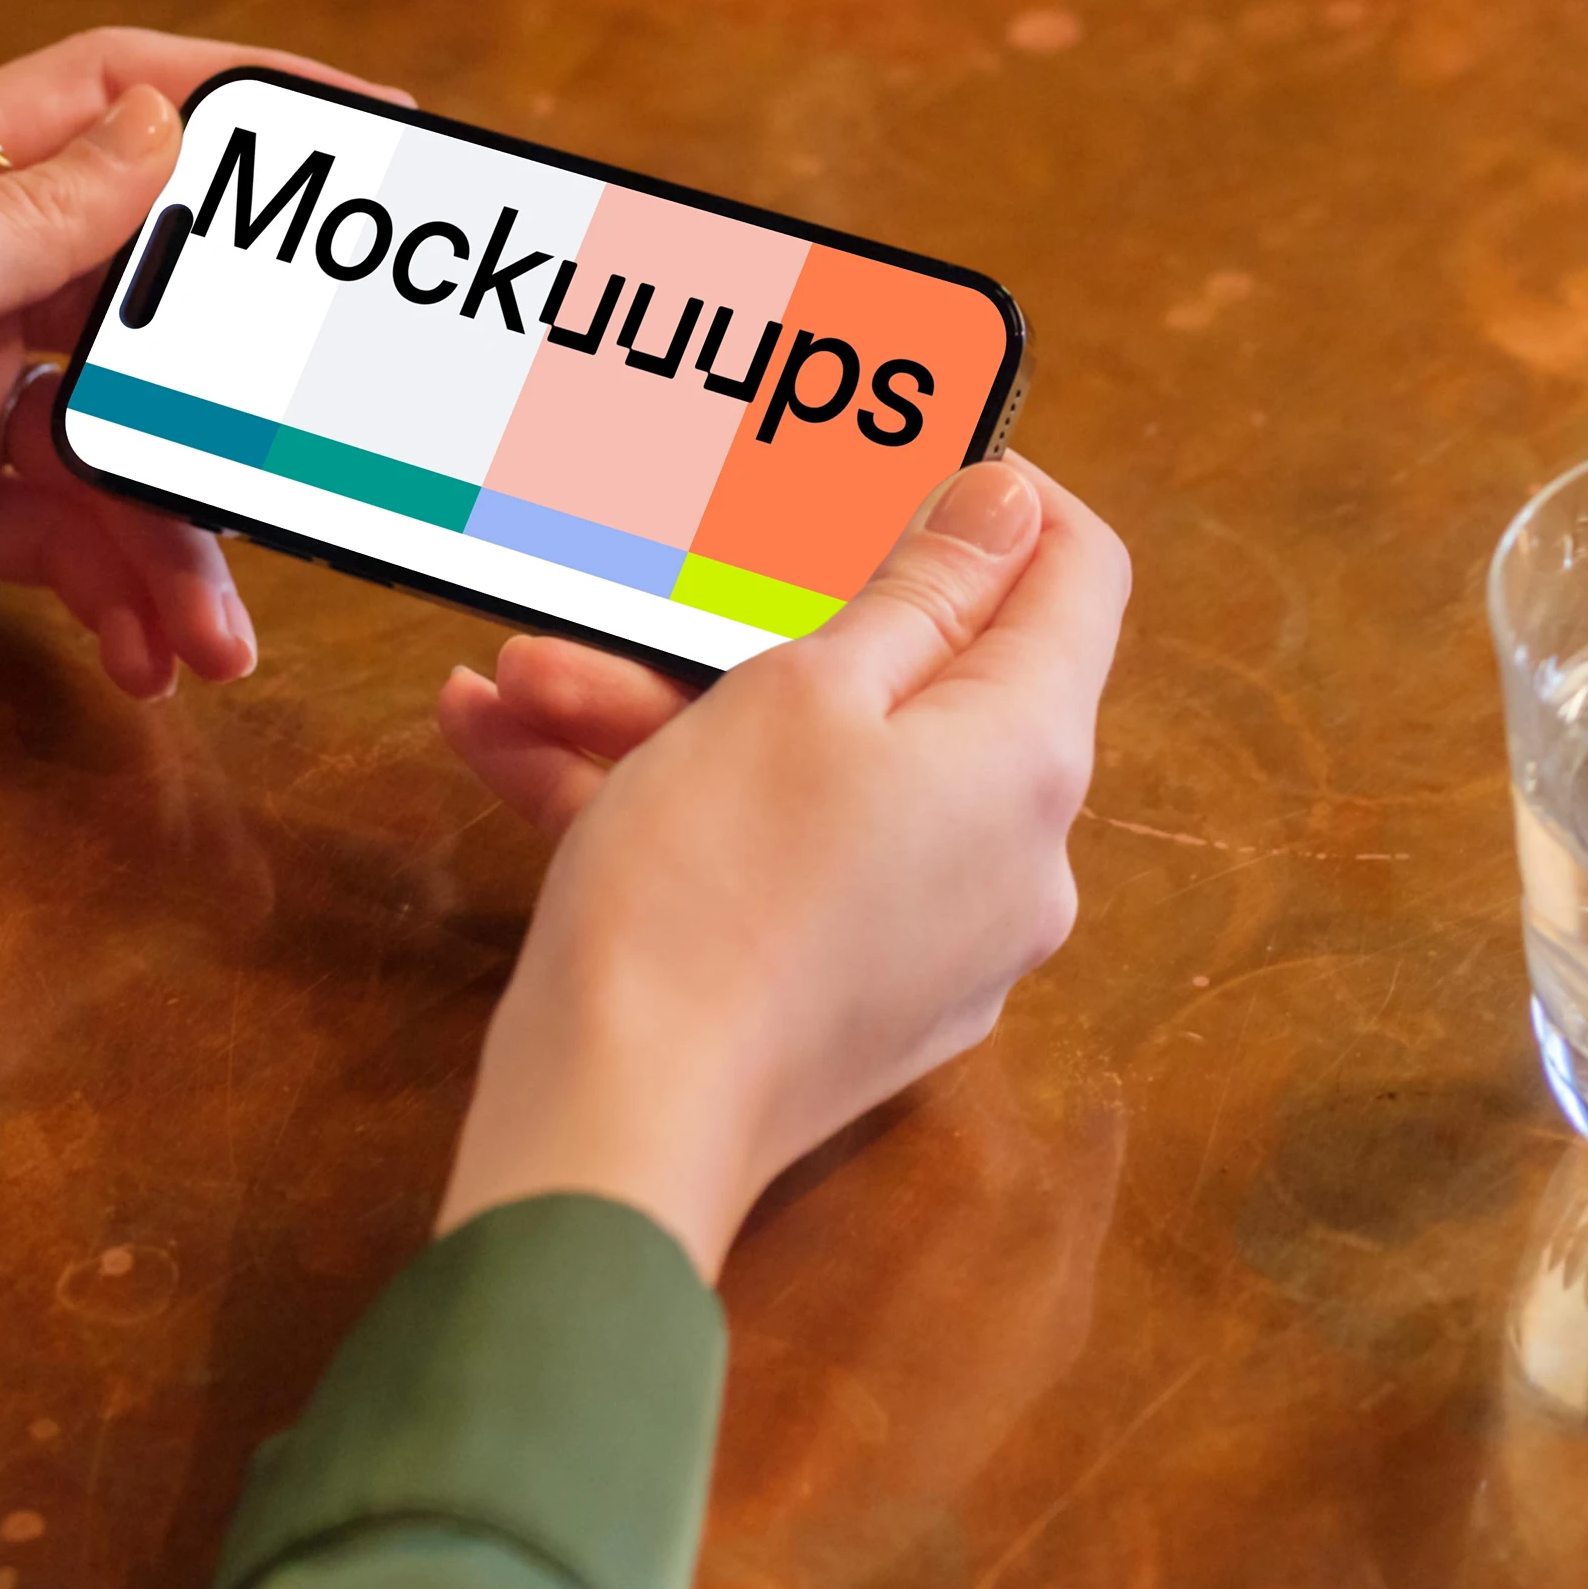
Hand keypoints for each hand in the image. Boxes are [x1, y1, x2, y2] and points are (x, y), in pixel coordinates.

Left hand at [0, 29, 386, 887]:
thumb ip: (27, 215)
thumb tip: (167, 123)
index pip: (101, 100)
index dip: (236, 102)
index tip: (370, 133)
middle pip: (142, 283)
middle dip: (242, 361)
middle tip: (343, 414)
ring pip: (130, 435)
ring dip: (184, 532)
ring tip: (214, 631)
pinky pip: (83, 538)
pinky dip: (128, 594)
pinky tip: (148, 658)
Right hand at [427, 458, 1131, 1277]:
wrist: (616, 1124)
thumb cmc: (709, 892)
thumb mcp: (803, 690)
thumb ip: (921, 590)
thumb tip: (1019, 509)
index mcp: (1027, 760)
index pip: (1076, 581)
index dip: (1000, 501)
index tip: (897, 464)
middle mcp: (1011, 854)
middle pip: (911, 682)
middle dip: (748, 621)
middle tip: (630, 591)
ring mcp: (934, 936)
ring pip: (813, 774)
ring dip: (663, 714)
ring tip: (521, 682)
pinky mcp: (852, 996)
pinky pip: (777, 862)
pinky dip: (665, 806)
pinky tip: (511, 750)